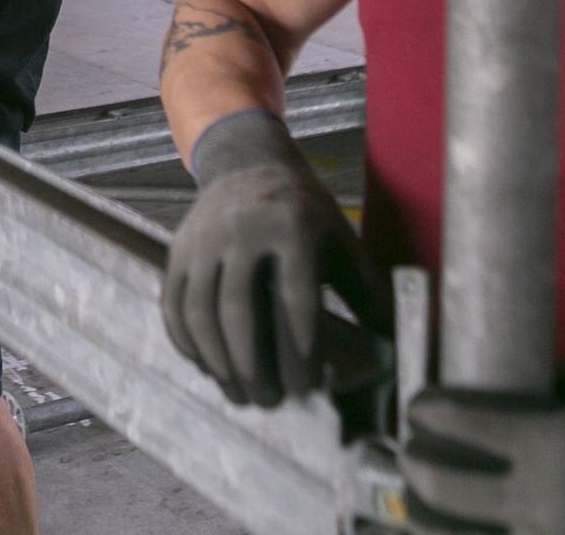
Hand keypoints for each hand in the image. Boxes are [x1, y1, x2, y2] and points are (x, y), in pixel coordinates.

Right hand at [162, 109, 389, 406]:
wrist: (248, 162)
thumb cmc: (304, 211)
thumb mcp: (340, 239)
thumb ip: (363, 290)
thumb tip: (390, 344)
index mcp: (292, 228)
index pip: (296, 299)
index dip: (301, 349)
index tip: (306, 388)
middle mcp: (241, 231)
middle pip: (239, 310)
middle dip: (252, 365)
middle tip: (268, 401)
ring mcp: (203, 239)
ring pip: (200, 311)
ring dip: (217, 361)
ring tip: (238, 393)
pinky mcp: (177, 248)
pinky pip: (174, 304)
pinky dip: (186, 342)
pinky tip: (207, 366)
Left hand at [402, 369, 564, 533]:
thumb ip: (540, 390)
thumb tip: (490, 378)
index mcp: (548, 447)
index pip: (458, 423)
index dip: (428, 411)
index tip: (419, 405)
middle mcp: (539, 502)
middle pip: (443, 490)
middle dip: (416, 466)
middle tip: (411, 453)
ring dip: (422, 519)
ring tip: (415, 506)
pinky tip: (452, 533)